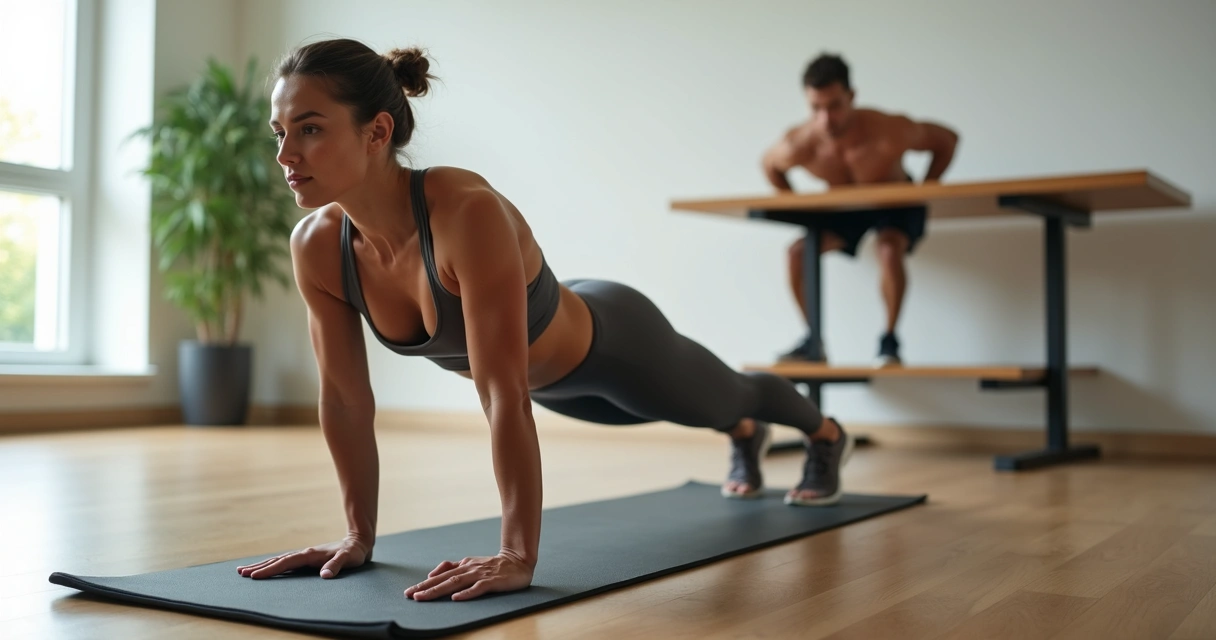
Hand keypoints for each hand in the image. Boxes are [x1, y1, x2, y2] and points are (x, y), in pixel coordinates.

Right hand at [236, 536, 371, 579]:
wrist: (359, 541)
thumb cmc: (354, 552)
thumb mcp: (348, 559)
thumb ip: (336, 566)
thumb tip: (324, 575)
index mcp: (310, 554)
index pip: (285, 563)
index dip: (270, 570)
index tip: (254, 576)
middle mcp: (304, 553)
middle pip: (277, 560)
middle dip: (259, 567)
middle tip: (240, 573)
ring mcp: (305, 555)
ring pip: (279, 560)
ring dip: (263, 565)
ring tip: (245, 570)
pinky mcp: (308, 558)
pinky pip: (286, 562)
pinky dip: (274, 565)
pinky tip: (268, 569)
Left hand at [404, 552, 533, 601]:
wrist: (519, 561)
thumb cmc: (494, 565)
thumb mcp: (471, 563)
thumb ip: (453, 567)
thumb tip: (432, 573)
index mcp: (464, 565)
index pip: (441, 576)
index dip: (424, 584)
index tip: (409, 592)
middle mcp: (470, 568)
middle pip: (444, 579)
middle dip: (425, 588)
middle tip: (409, 595)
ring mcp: (481, 575)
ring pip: (456, 582)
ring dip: (438, 589)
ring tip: (423, 597)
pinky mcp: (492, 581)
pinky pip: (478, 588)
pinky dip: (466, 593)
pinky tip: (455, 598)